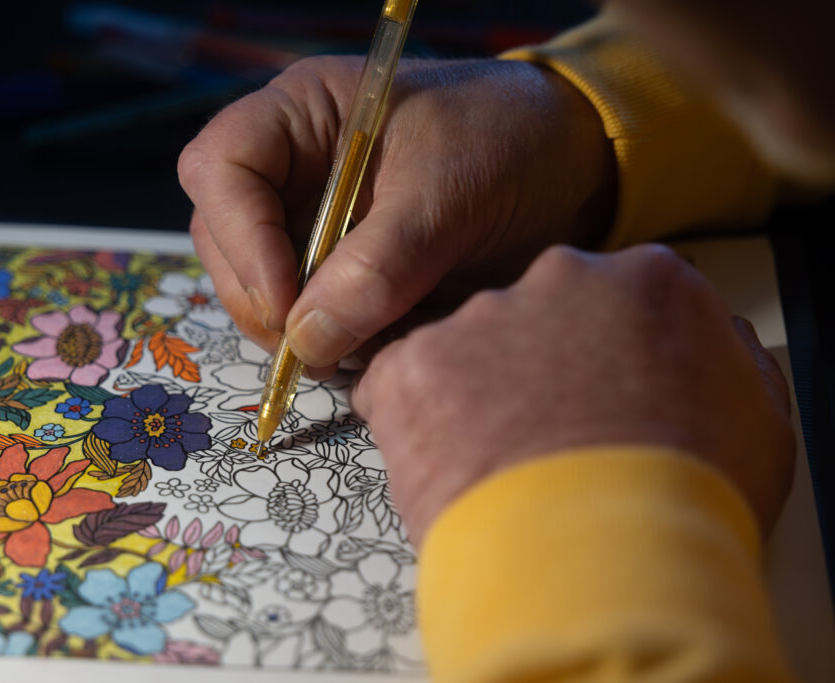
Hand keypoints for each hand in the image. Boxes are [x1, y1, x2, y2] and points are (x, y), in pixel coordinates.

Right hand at [178, 57, 615, 372]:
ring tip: (350, 350)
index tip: (288, 301)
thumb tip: (309, 341)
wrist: (569, 165)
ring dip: (290, 326)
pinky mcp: (336, 266)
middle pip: (223, 234)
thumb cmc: (509, 143)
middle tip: (315, 346)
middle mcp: (292, 165)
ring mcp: (309, 218)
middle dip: (261, 295)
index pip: (222, 166)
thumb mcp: (448, 196)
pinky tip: (365, 349)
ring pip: (255, 281)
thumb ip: (378, 267)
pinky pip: (302, 310)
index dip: (241, 238)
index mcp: (304, 113)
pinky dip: (323, 339)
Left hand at [353, 244, 794, 541]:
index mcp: (648, 282)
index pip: (614, 302)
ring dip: (470, 397)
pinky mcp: (415, 364)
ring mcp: (481, 318)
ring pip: (464, 349)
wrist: (604, 561)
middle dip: (531, 370)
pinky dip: (412, 421)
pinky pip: (398, 385)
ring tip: (495, 466)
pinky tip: (446, 465)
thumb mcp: (756, 420)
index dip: (601, 357)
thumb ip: (724, 363)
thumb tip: (712, 350)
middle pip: (534, 318)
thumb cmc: (688, 501)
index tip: (592, 395)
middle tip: (541, 436)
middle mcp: (560, 279)